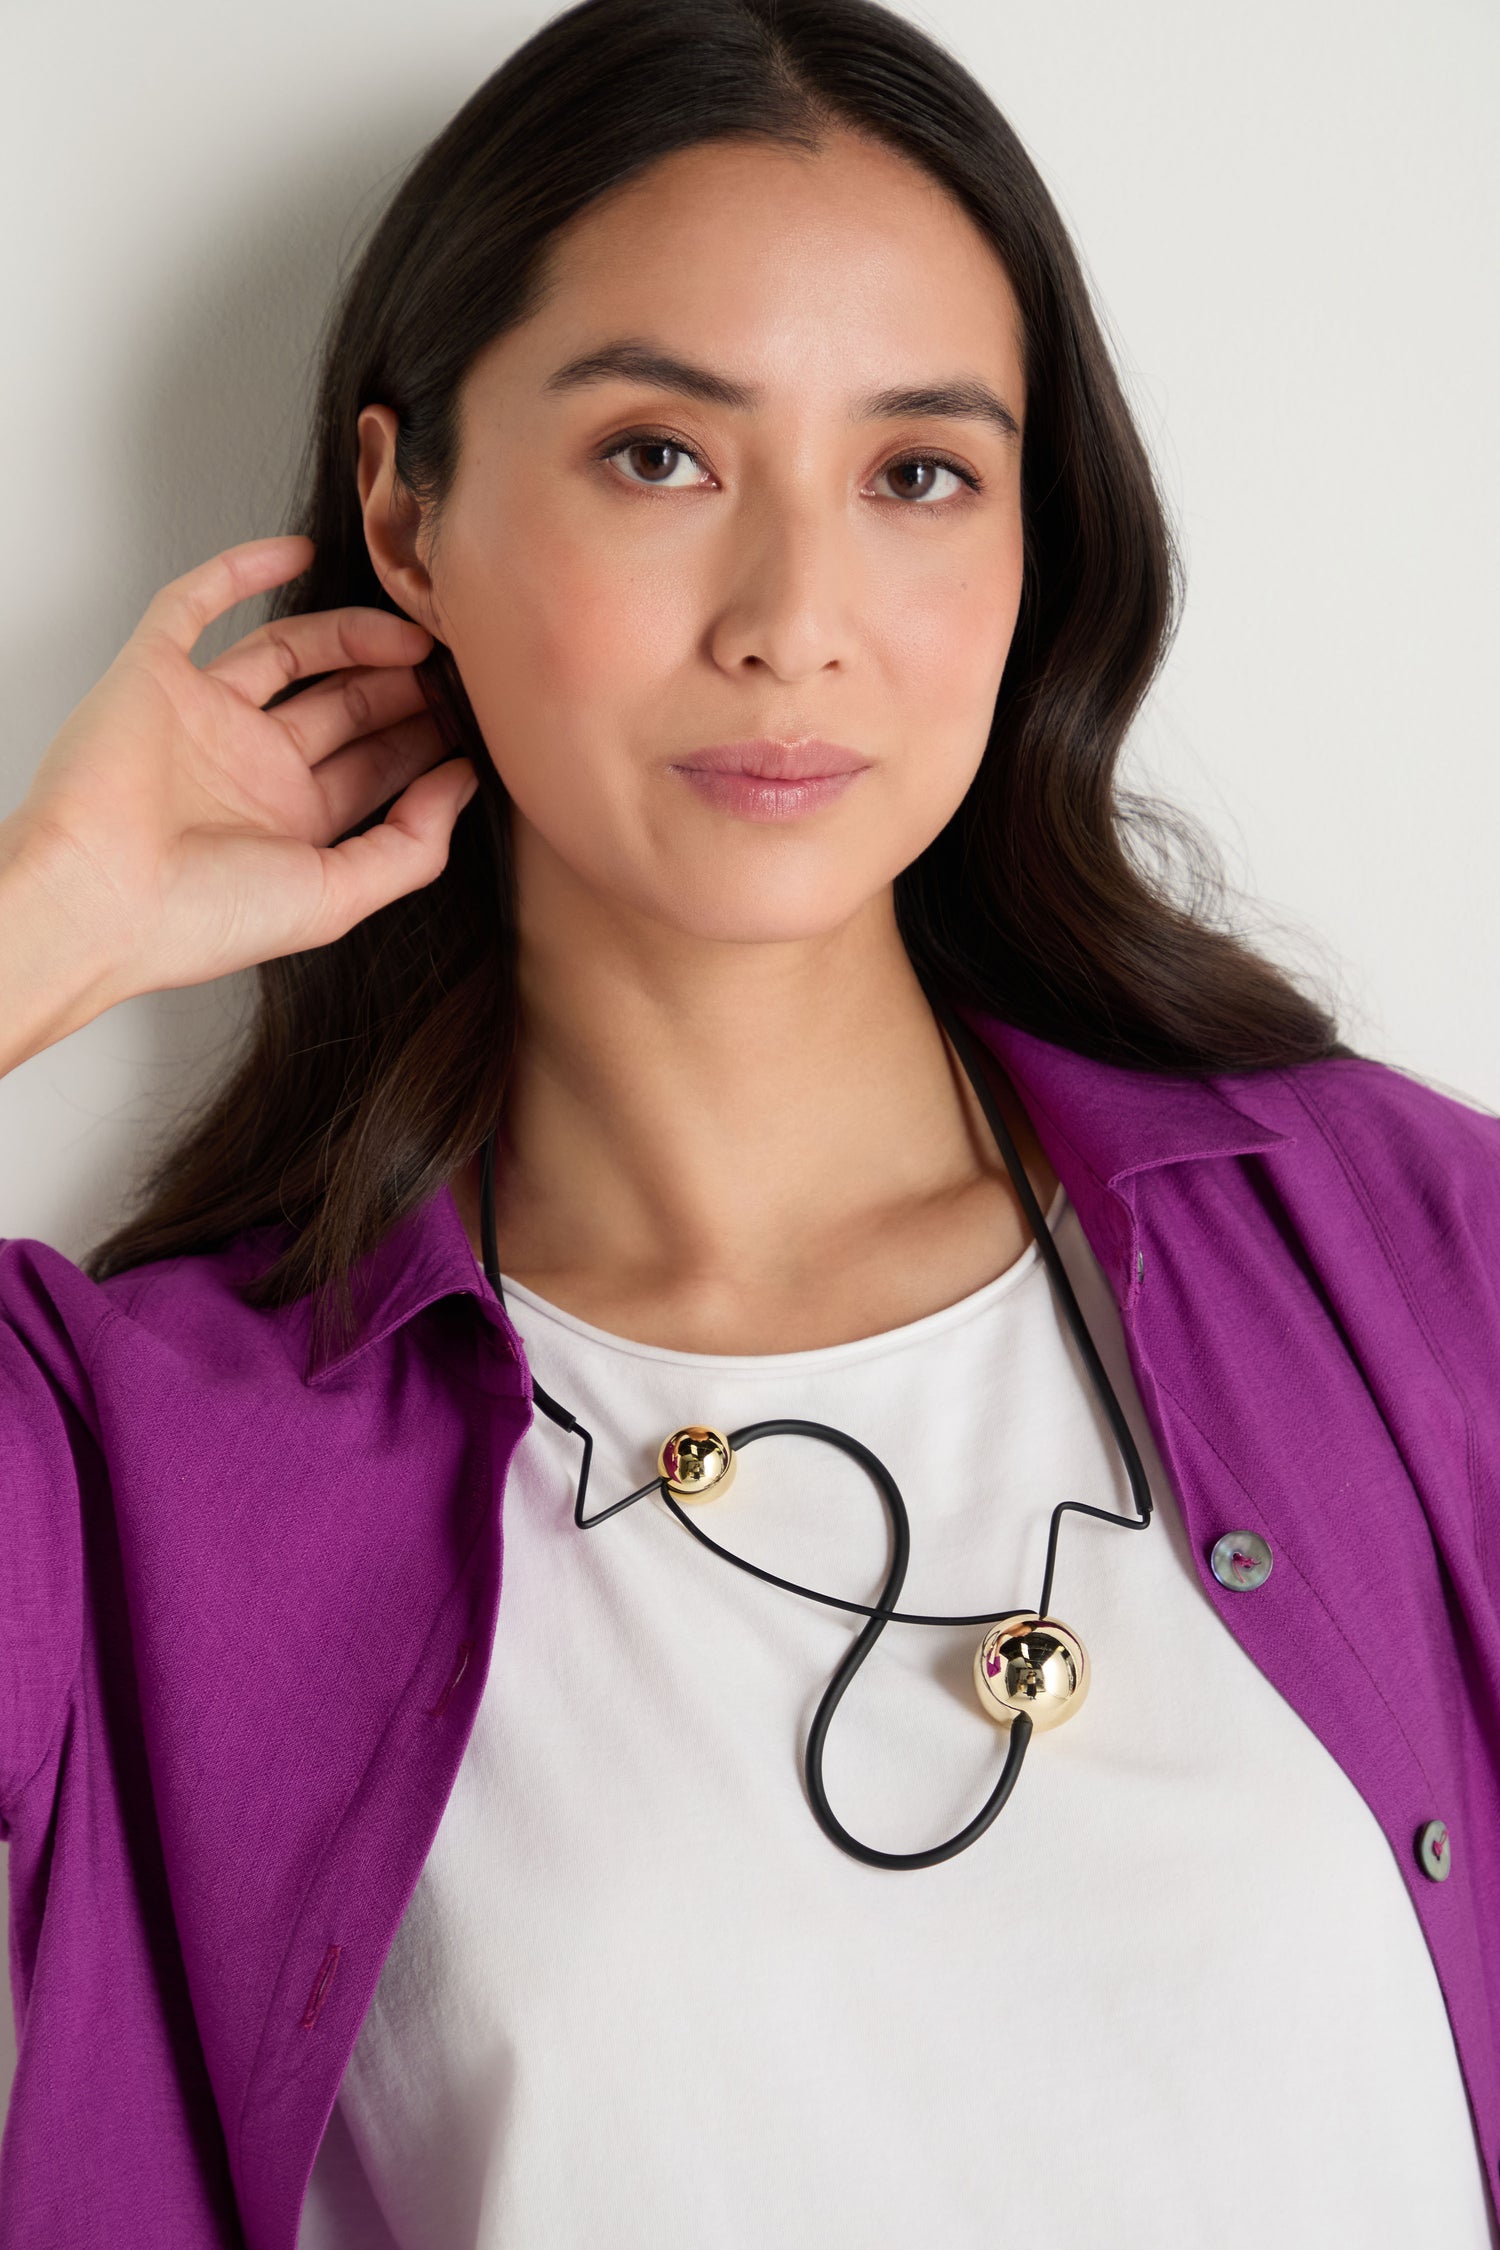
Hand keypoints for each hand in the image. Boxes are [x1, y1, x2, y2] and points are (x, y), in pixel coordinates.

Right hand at [1, 533, 476, 1024]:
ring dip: (354, 637)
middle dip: (404, 687)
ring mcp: (205, 718)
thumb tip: (463, 784)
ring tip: (413, 633)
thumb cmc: (200, 919)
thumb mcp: (338, 898)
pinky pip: (197, 605)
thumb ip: (411, 846)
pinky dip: (243, 572)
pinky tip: (300, 552)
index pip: (376, 766)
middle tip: (457, 669)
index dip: (430, 739)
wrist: (95, 899)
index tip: (482, 721)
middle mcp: (252, 769)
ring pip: (291, 653)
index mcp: (294, 825)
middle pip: (345, 706)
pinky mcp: (154, 675)